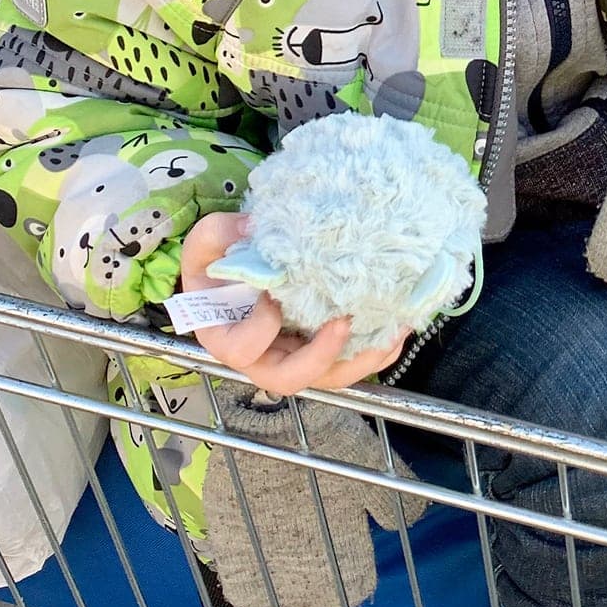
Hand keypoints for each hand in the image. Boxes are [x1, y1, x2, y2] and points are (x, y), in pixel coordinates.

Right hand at [177, 213, 407, 394]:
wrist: (239, 272)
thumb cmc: (219, 263)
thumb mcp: (209, 243)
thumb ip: (220, 234)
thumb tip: (252, 227)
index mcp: (228, 338)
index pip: (242, 349)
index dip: (260, 329)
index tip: (272, 297)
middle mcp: (263, 358)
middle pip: (290, 379)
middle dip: (321, 356)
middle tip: (344, 322)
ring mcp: (297, 358)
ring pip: (330, 378)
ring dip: (363, 359)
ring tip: (389, 328)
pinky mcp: (324, 351)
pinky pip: (353, 363)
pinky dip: (378, 350)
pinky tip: (397, 325)